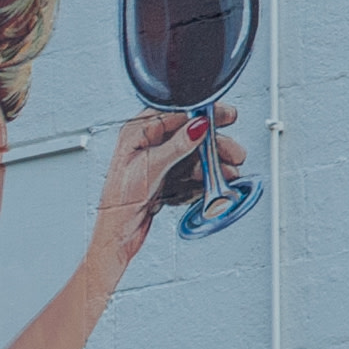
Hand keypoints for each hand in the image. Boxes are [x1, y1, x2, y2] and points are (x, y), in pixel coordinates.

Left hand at [95, 104, 240, 261]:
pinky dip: (203, 179)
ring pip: (192, 156)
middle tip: (233, 151)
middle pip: (188, 135)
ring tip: (229, 172)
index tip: (225, 116)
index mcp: (137, 133)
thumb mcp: (150, 168)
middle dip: (214, 144)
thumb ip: (176, 145)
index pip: (176, 114)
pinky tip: (213, 184)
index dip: (203, 114)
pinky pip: (189, 174)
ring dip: (213, 164)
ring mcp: (157, 162)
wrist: (115, 234)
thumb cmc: (118, 201)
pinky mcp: (164, 180)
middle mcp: (147, 145)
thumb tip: (196, 126)